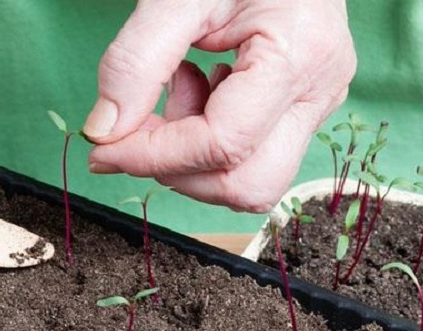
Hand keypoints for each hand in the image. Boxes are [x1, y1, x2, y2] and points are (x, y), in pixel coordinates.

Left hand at [84, 0, 354, 212]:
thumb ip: (135, 62)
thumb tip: (104, 134)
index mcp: (298, 55)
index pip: (222, 144)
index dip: (154, 156)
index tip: (105, 148)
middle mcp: (318, 91)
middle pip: (248, 184)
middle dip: (180, 170)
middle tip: (142, 123)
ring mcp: (316, 103)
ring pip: (252, 180)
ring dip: (195, 156)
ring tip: (180, 86)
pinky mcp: (302, 107)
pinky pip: (253, 154)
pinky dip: (209, 138)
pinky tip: (201, 84)